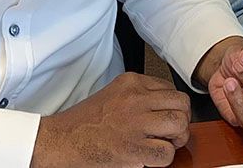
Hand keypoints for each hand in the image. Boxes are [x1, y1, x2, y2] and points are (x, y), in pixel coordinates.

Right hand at [32, 72, 189, 167]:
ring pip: (179, 124)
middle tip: (171, 134)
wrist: (60, 140)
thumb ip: (139, 97)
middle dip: (181, 121)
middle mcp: (136, 98)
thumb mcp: (113, 95)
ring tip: (163, 145)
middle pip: (181, 103)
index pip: (171, 89)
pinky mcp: (132, 147)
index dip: (172, 108)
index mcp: (131, 83)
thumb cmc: (83, 122)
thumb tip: (164, 110)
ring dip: (176, 139)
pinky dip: (163, 159)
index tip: (164, 119)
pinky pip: (166, 152)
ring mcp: (135, 122)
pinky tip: (149, 158)